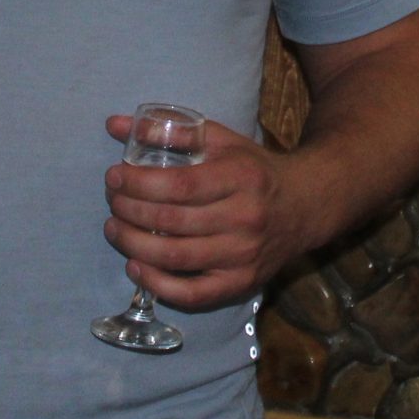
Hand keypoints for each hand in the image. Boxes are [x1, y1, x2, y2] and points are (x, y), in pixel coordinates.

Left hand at [102, 116, 311, 311]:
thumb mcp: (221, 141)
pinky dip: (158, 285)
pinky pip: (192, 293)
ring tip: (114, 229)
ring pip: (176, 258)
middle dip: (130, 211)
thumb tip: (116, 125)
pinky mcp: (241, 283)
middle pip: (172, 222)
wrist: (305, 206)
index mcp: (241, 178)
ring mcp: (244, 255)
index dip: (139, 183)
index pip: (179, 185)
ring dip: (134, 245)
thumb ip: (170, 131)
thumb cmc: (254, 171)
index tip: (115, 176)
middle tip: (112, 201)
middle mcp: (245, 218)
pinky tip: (135, 267)